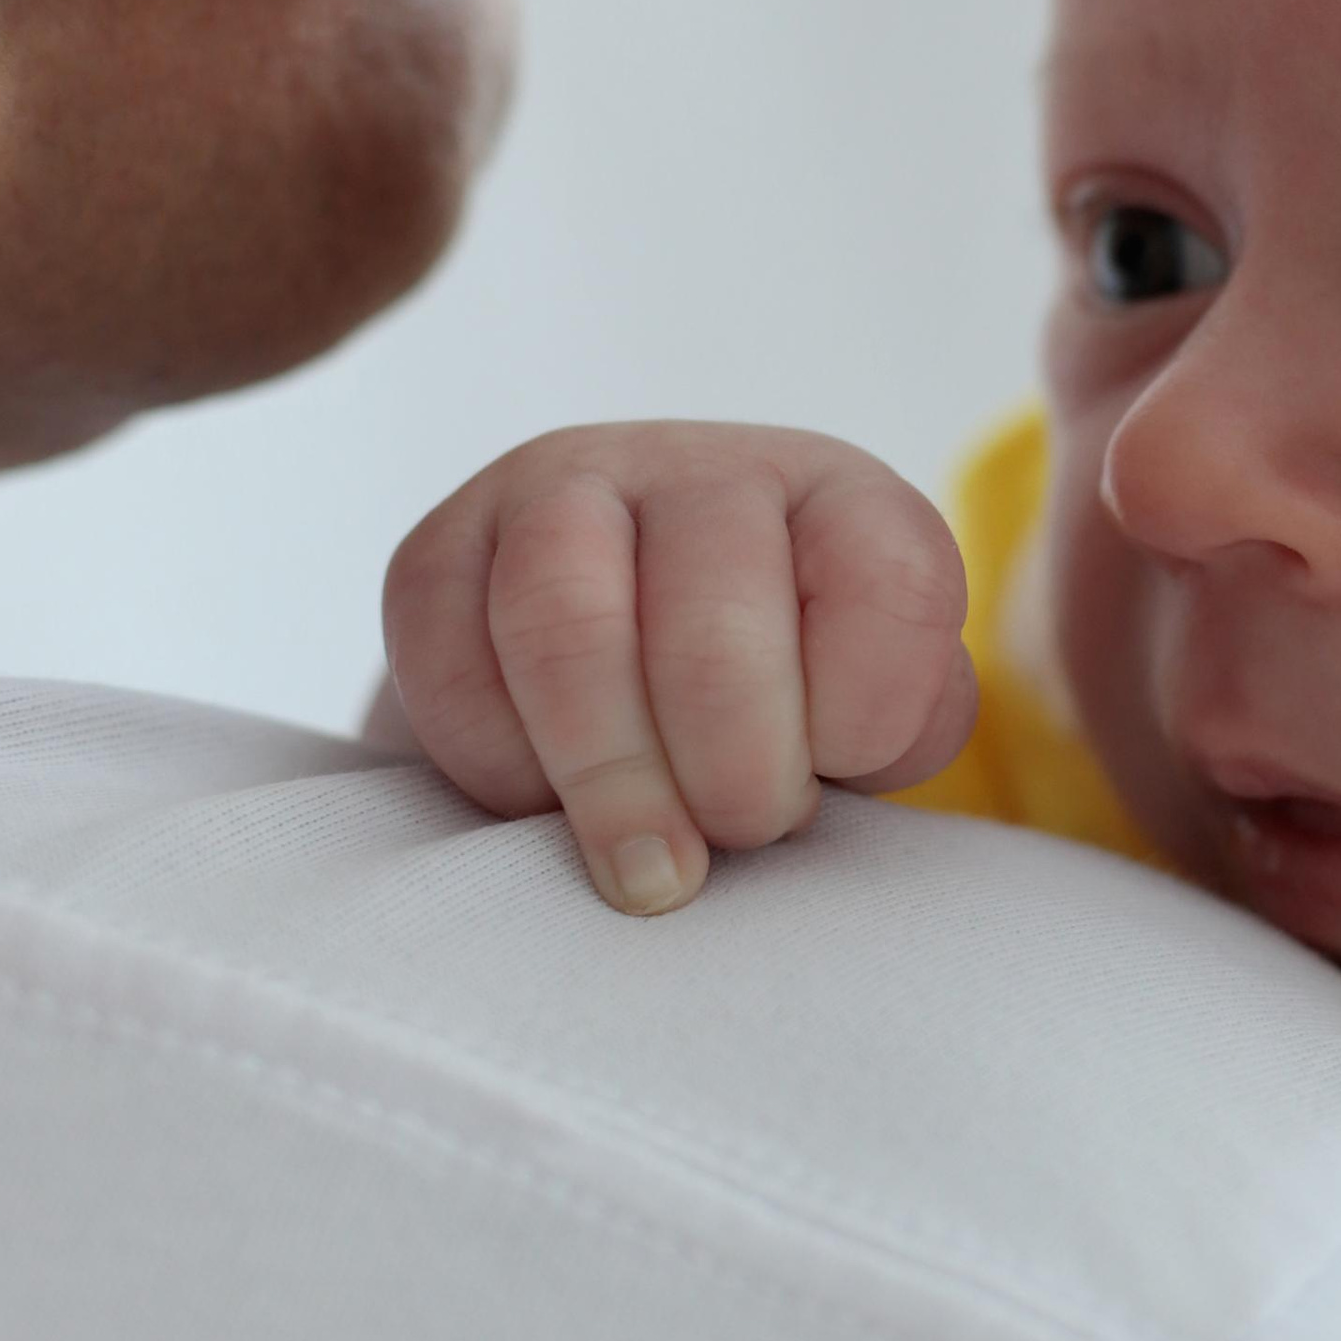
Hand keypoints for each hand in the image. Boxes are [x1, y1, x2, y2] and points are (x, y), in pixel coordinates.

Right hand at [381, 422, 975, 915]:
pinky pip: (450, 664)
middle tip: (725, 846)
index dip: (861, 722)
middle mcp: (704, 471)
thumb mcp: (874, 714)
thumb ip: (899, 729)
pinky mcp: (440, 548)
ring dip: (610, 779)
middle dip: (731, 779)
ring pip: (565, 625)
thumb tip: (847, 759)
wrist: (620, 666)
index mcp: (841, 499)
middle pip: (714, 631)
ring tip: (643, 869)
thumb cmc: (778, 707)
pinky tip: (542, 797)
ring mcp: (562, 492)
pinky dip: (497, 766)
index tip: (833, 780)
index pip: (888, 589)